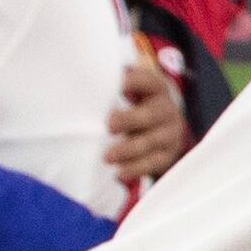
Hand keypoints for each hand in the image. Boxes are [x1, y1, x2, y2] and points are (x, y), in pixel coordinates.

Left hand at [107, 46, 189, 187]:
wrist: (164, 132)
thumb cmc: (136, 107)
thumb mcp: (132, 93)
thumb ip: (113, 86)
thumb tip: (80, 78)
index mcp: (155, 88)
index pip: (146, 81)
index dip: (131, 82)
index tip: (115, 86)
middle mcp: (167, 109)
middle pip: (151, 114)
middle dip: (129, 120)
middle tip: (109, 126)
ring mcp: (170, 134)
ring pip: (151, 142)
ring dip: (128, 149)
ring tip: (107, 157)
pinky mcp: (168, 155)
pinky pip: (153, 163)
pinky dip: (135, 169)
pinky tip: (119, 173)